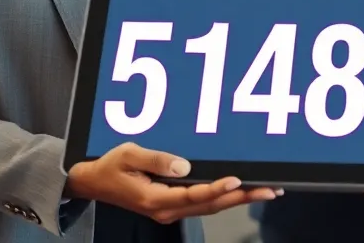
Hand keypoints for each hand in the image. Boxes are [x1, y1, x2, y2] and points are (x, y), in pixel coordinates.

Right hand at [65, 142, 279, 223]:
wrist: (92, 182)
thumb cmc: (109, 166)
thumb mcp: (127, 155)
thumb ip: (155, 158)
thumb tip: (184, 166)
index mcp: (154, 199)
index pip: (193, 195)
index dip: (216, 189)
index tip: (237, 180)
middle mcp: (166, 209)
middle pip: (211, 205)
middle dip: (242, 197)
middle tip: (270, 189)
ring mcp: (171, 209)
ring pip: (211, 206)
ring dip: (239, 199)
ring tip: (266, 190)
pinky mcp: (173, 204)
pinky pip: (204, 203)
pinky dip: (226, 197)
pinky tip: (241, 190)